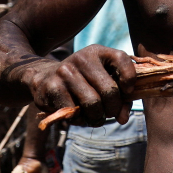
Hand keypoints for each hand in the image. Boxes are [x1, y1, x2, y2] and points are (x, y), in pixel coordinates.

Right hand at [20, 45, 135, 125]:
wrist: (43, 78)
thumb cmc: (81, 83)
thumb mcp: (101, 81)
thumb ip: (120, 97)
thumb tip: (122, 118)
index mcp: (98, 51)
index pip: (122, 58)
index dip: (130, 78)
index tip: (128, 92)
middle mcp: (81, 58)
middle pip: (109, 91)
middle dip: (112, 109)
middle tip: (108, 113)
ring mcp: (65, 71)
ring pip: (93, 104)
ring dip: (96, 118)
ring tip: (93, 117)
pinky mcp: (52, 86)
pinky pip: (74, 112)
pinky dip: (79, 120)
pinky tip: (76, 115)